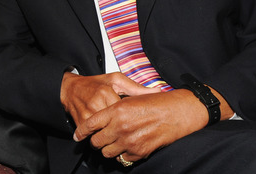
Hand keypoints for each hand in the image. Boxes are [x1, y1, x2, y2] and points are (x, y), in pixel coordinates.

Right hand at [60, 72, 160, 132]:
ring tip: (122, 135)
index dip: (134, 118)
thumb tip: (158, 91)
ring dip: (114, 135)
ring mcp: (87, 115)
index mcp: (106, 92)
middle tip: (133, 130)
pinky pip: (95, 135)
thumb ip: (136, 87)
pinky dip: (102, 137)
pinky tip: (108, 136)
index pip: (125, 111)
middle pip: (116, 124)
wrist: (69, 89)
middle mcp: (95, 104)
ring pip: (106, 132)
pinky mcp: (80, 124)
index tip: (140, 120)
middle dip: (125, 128)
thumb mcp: (116, 80)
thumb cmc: (94, 84)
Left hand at [73, 89, 207, 162]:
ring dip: (108, 149)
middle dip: (95, 141)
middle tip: (99, 138)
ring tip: (113, 142)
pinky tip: (126, 146)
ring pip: (107, 153)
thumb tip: (98, 114)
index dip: (81, 132)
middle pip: (96, 142)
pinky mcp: (139, 152)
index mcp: (116, 110)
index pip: (90, 124)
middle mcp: (120, 127)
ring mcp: (129, 141)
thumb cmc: (156, 102)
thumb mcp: (130, 96)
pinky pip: (122, 159)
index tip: (78, 136)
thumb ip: (113, 106)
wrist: (178, 113)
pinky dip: (122, 154)